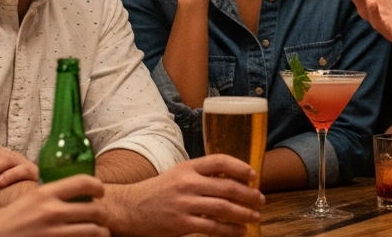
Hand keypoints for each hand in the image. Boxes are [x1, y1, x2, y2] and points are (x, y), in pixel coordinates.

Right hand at [0, 175, 106, 236]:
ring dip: (101, 232)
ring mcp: (53, 233)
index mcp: (45, 194)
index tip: (101, 193)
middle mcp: (51, 212)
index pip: (83, 182)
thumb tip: (75, 194)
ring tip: (100, 232)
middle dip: (103, 215)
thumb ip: (51, 196)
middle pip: (94, 210)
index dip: (98, 186)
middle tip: (102, 218)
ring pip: (94, 231)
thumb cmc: (7, 220)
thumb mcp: (29, 200)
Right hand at [108, 155, 264, 236]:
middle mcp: (188, 183)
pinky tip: (240, 231)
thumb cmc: (158, 191)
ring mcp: (185, 204)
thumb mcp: (179, 175)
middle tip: (260, 199)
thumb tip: (232, 180)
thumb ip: (201, 175)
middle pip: (227, 186)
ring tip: (254, 216)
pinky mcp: (182, 224)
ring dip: (244, 213)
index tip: (253, 175)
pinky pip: (213, 227)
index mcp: (188, 167)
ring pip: (223, 208)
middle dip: (248, 194)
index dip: (240, 167)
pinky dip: (230, 230)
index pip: (220, 161)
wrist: (130, 209)